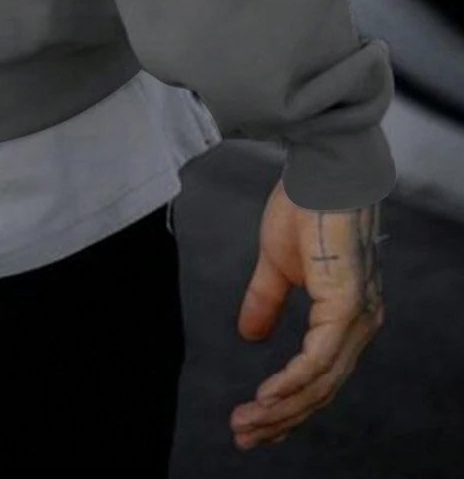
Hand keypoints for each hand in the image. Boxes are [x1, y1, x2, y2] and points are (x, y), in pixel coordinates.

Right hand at [230, 177, 384, 451]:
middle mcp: (361, 325)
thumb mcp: (276, 262)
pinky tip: (268, 397)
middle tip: (243, 436)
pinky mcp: (346, 306)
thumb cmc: (306, 206)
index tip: (255, 423)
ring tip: (247, 423)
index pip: (319, 377)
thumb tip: (249, 335)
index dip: (287, 405)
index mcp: (347, 317)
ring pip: (320, 383)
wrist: (321, 168)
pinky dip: (292, 383)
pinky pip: (319, 360)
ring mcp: (357, 317)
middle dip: (280, 420)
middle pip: (321, 390)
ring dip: (281, 409)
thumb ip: (267, 300)